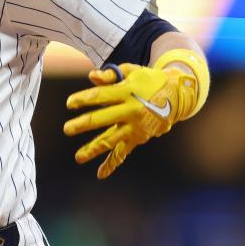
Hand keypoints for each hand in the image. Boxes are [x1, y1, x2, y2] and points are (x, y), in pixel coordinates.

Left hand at [63, 63, 186, 178]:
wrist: (177, 95)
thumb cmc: (149, 80)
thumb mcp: (132, 71)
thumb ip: (110, 75)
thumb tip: (91, 76)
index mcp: (127, 92)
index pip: (100, 96)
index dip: (83, 99)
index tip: (69, 104)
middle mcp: (130, 111)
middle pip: (103, 119)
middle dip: (83, 124)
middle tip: (67, 129)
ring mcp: (135, 127)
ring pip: (111, 140)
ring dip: (93, 149)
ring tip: (78, 157)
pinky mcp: (139, 138)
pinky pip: (123, 153)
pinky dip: (112, 164)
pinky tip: (100, 173)